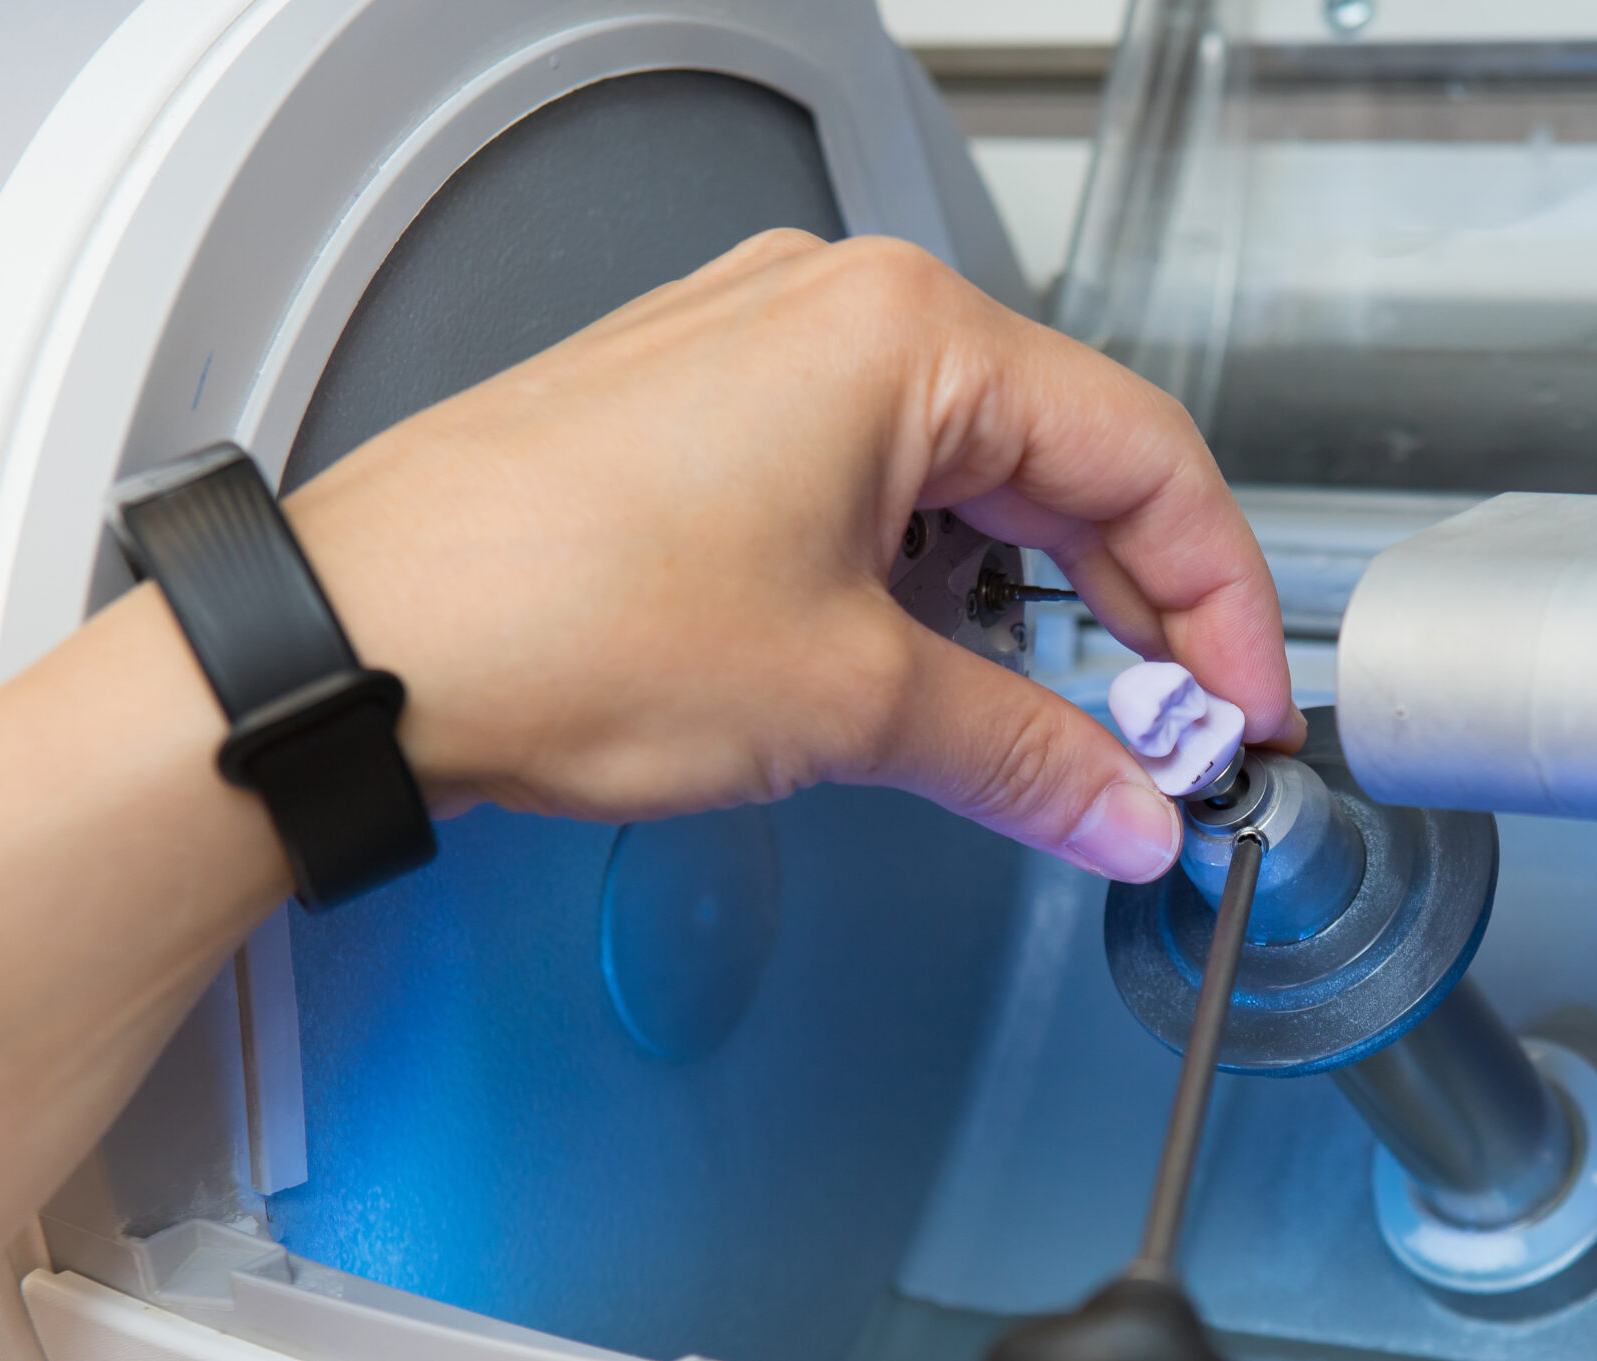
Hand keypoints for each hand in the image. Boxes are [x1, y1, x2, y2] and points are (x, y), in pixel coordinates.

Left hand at [284, 229, 1300, 883]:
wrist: (352, 643)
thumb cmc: (553, 613)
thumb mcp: (846, 701)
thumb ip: (1026, 755)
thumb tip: (1121, 807)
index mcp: (904, 335)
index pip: (1142, 458)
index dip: (1221, 602)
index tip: (1244, 709)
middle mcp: (838, 316)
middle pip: (1065, 464)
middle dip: (1134, 617)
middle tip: (1173, 743)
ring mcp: (765, 360)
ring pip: (972, 483)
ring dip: (1037, 611)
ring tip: (1070, 731)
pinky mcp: (709, 421)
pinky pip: (881, 492)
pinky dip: (940, 590)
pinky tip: (956, 678)